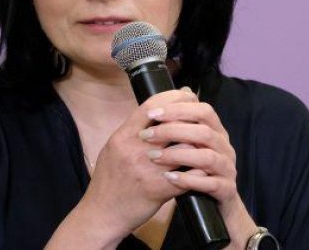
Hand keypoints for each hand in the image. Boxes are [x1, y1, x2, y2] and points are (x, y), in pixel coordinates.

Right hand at [75, 88, 196, 240]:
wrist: (102, 213)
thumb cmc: (109, 180)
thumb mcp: (114, 148)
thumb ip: (133, 131)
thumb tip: (153, 113)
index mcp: (123, 136)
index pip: (151, 106)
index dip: (173, 97)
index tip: (186, 95)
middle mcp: (134, 149)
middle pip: (171, 123)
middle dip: (191, 117)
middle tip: (203, 116)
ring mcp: (146, 169)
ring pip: (183, 148)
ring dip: (198, 145)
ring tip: (206, 142)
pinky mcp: (157, 190)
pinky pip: (186, 176)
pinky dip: (198, 170)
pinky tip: (205, 167)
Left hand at [141, 87, 256, 247]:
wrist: (214, 204)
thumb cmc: (195, 170)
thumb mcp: (186, 145)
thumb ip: (177, 125)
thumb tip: (160, 102)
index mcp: (215, 131)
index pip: (203, 110)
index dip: (178, 109)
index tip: (151, 113)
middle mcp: (224, 147)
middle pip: (205, 131)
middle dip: (174, 130)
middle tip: (146, 135)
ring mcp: (227, 168)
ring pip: (207, 157)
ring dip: (178, 155)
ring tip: (152, 157)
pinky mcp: (226, 190)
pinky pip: (210, 184)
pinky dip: (188, 180)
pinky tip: (168, 178)